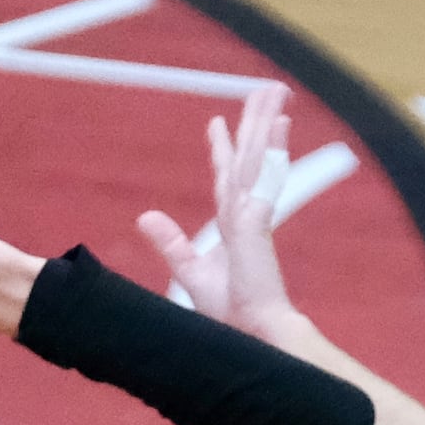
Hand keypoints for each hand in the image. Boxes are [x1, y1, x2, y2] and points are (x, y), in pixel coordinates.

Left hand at [135, 89, 305, 338]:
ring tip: (276, 91)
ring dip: (266, 122)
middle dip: (255, 121)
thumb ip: (172, 243)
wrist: (253, 335)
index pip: (227, 176)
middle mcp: (245, 212)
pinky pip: (265, 175)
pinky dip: (273, 148)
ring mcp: (254, 213)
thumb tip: (145, 217)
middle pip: (249, 156)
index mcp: (233, 223)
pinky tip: (279, 123)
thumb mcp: (192, 272)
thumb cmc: (231, 314)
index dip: (223, 148)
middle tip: (266, 89)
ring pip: (259, 156)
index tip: (216, 123)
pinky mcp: (258, 220)